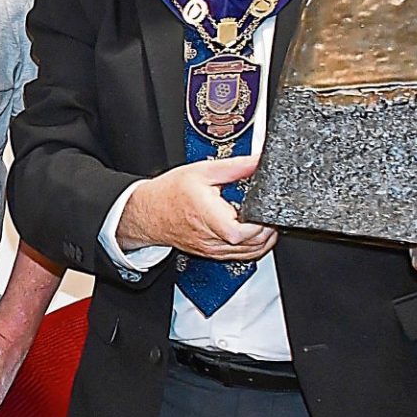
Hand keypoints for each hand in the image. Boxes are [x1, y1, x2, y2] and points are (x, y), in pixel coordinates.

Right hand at [118, 155, 277, 261]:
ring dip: (263, 240)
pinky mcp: (212, 253)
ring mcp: (213, 249)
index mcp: (210, 217)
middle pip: (253, 245)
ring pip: (250, 254)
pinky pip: (240, 256)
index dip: (262, 222)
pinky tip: (254, 233)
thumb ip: (236, 167)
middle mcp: (212, 239)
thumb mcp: (203, 171)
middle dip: (267, 229)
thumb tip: (259, 161)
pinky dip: (253, 247)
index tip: (266, 208)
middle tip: (269, 211)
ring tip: (264, 220)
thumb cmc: (170, 193)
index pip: (245, 233)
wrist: (147, 211)